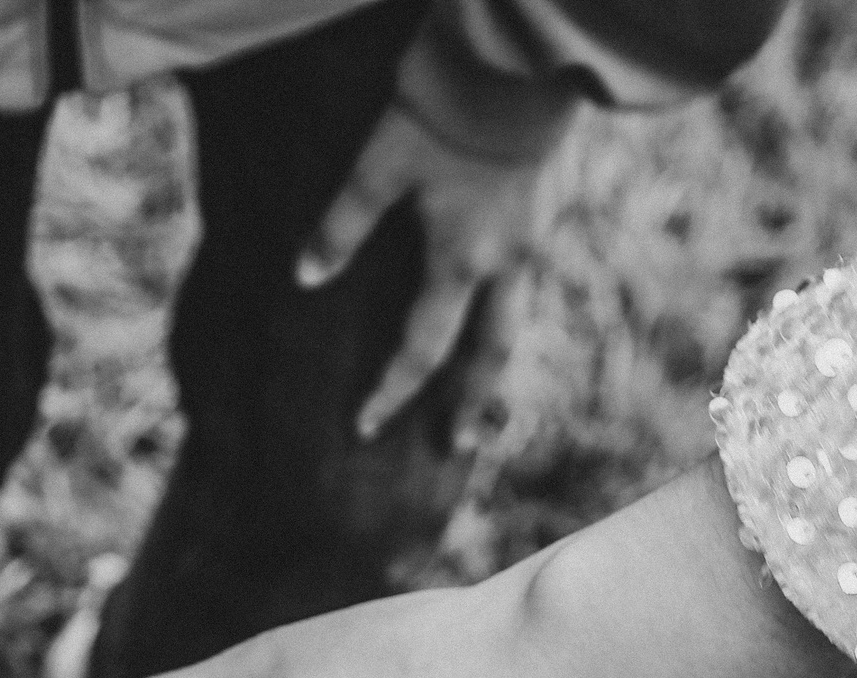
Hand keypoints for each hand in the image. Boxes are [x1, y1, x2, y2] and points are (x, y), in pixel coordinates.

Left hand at [298, 101, 537, 438]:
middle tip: (459, 444)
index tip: (365, 428)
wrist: (525, 53)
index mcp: (463, 260)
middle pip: (491, 353)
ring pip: (519, 320)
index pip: (422, 347)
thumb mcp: (383, 161)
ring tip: (487, 395)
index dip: (391, 390)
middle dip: (471, 403)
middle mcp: (507, 261)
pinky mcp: (552, 207)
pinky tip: (501, 311)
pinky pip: (528, 282)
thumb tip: (304, 277)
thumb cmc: (450, 102)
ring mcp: (537, 237)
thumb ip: (343, 223)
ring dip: (499, 363)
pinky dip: (510, 312)